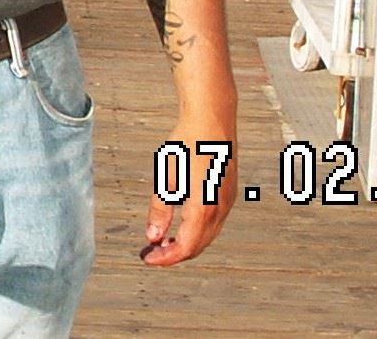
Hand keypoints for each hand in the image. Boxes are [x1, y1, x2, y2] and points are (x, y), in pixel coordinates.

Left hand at [140, 117, 237, 266]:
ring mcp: (227, 201)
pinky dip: (197, 230)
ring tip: (163, 239)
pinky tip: (182, 222)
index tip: (147, 258)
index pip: (186, 247)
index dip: (165, 258)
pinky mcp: (229, 193)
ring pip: (207, 236)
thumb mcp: (166, 175)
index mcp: (203, 207)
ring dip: (186, 243)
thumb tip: (152, 237)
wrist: (212, 117)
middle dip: (174, 253)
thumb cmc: (188, 142)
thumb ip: (159, 209)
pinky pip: (214, 222)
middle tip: (152, 252)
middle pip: (198, 246)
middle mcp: (220, 208)